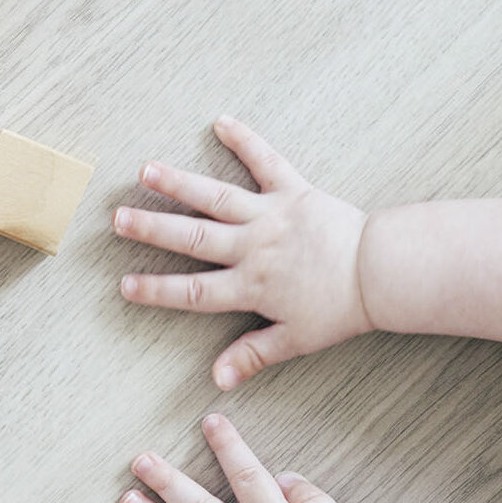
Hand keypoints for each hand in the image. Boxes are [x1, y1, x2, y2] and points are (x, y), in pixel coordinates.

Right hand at [115, 115, 371, 390]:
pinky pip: (266, 161)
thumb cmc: (341, 308)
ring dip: (179, 183)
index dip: (156, 290)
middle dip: (152, 229)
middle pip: (193, 238)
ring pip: (216, 198)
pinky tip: (221, 122)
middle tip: (118, 218)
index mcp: (251, 286)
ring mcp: (270, 216)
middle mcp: (253, 248)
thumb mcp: (296, 339)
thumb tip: (218, 379)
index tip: (125, 285)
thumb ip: (253, 355)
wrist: (383, 272)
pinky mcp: (293, 191)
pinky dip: (245, 140)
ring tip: (146, 171)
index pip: (193, 291)